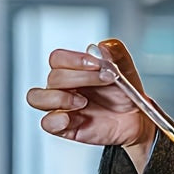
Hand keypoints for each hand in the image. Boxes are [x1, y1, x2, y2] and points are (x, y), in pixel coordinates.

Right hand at [25, 39, 156, 172]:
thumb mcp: (126, 69)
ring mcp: (61, 107)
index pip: (57, 59)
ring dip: (60, 97)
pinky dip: (56, 119)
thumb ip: (116, 52)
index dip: (74, 60)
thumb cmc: (125, 94)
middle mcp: (63, 87)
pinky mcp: (64, 127)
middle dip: (81, 78)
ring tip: (84, 102)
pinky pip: (46, 123)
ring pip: (37, 97)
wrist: (136, 120)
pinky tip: (73, 117)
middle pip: (53, 77)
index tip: (97, 64)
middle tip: (105, 81)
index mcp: (72, 70)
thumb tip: (101, 47)